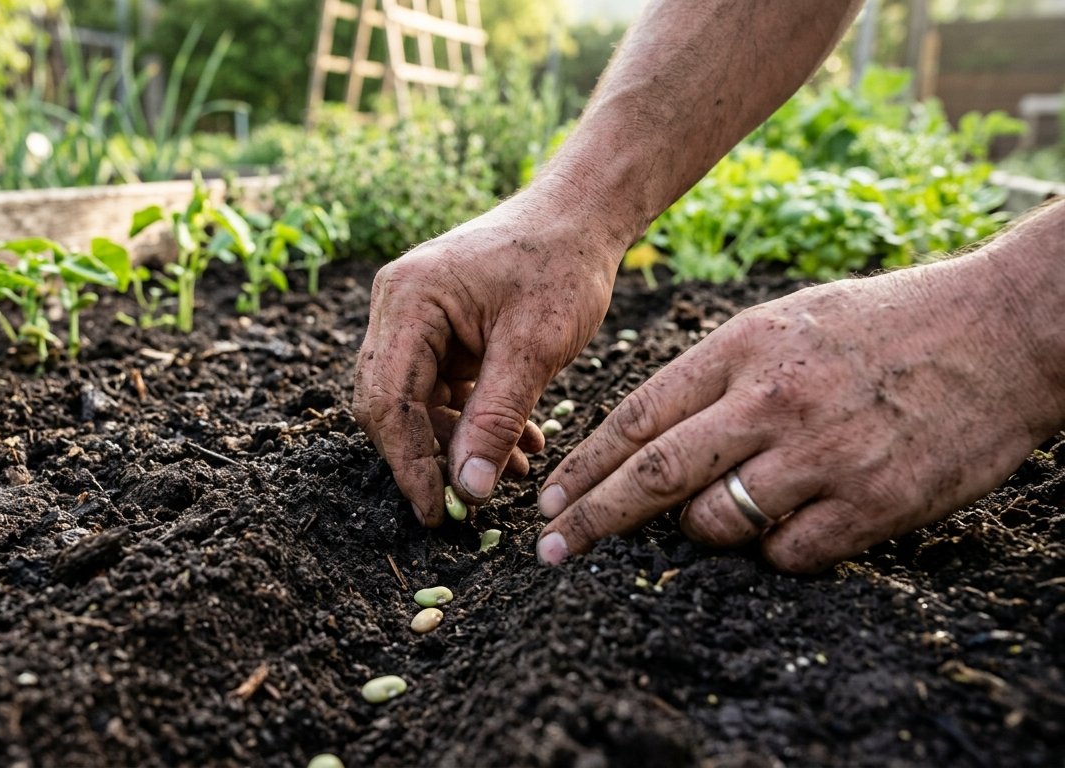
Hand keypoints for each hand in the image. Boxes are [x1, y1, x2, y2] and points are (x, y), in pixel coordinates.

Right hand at [353, 195, 621, 524]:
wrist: (583, 216)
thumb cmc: (562, 265)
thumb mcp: (535, 347)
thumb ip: (496, 419)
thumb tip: (470, 490)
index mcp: (409, 300)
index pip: (388, 399)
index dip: (409, 463)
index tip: (438, 512)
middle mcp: (398, 307)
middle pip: (390, 405)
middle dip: (430, 458)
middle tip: (470, 505)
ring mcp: (416, 319)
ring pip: (418, 403)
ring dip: (461, 444)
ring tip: (515, 472)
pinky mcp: (439, 331)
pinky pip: (443, 391)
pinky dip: (476, 421)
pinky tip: (518, 444)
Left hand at [535, 252, 1064, 572]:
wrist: (1005, 330)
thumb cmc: (887, 324)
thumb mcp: (787, 321)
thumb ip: (717, 374)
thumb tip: (649, 436)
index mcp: (743, 348)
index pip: (638, 416)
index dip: (586, 464)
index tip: (553, 498)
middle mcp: (772, 401)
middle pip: (656, 475)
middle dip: (594, 518)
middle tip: (553, 549)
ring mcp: (822, 455)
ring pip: (717, 522)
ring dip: (702, 531)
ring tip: (721, 516)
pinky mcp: (872, 504)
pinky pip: (787, 554)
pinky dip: (775, 550)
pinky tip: (795, 525)